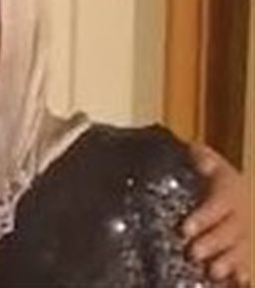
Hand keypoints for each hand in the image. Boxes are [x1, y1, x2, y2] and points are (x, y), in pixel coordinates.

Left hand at [183, 142, 250, 285]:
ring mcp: (243, 232)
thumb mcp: (204, 159)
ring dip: (228, 260)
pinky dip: (242, 273)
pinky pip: (245, 261)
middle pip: (230, 230)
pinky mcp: (242, 247)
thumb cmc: (207, 172)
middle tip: (193, 253)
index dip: (204, 217)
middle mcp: (240, 212)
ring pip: (239, 248)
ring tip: (212, 271)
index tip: (185, 229)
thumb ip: (200, 157)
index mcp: (229, 189)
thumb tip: (198, 155)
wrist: (226, 184)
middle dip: (213, 243)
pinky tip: (239, 281)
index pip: (219, 203)